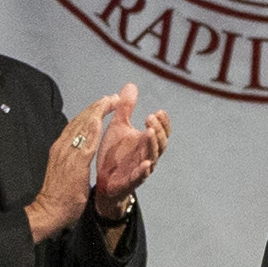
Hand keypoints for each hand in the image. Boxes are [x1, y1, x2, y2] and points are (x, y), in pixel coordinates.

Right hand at [29, 93, 126, 240]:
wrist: (48, 211)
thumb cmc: (58, 195)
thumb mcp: (65, 170)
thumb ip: (72, 160)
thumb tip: (79, 155)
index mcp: (60, 149)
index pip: (76, 125)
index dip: (90, 113)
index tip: (102, 105)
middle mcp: (61, 147)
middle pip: (80, 121)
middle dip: (96, 107)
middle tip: (111, 97)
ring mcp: (66, 154)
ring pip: (82, 127)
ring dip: (96, 112)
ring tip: (110, 101)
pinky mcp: (73, 164)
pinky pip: (84, 143)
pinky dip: (92, 130)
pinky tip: (100, 119)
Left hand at [90, 92, 165, 219]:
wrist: (104, 180)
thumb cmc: (114, 153)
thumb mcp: (118, 127)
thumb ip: (125, 108)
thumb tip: (131, 85)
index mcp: (146, 142)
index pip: (161, 131)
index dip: (163, 122)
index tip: (160, 111)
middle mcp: (147, 154)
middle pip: (160, 143)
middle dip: (158, 129)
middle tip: (150, 117)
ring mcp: (141, 168)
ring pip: (152, 157)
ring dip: (153, 144)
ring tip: (149, 132)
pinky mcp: (131, 181)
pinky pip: (140, 176)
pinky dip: (144, 170)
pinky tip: (146, 163)